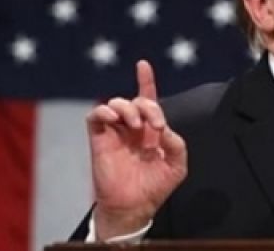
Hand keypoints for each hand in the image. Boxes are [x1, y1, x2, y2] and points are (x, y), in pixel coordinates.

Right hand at [86, 60, 186, 240]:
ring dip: (128, 108)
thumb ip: (177, 144)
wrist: (134, 207)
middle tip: (154, 126)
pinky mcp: (100, 139)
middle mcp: (133, 127)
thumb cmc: (155, 186)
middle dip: (148, 105)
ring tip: (135, 125)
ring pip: (116, 103)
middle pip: (137, 100)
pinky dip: (104, 111)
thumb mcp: (177, 165)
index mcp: (151, 130)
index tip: (143, 65)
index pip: (148, 99)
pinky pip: (96, 116)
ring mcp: (116, 132)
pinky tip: (114, 119)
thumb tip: (164, 128)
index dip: (146, 81)